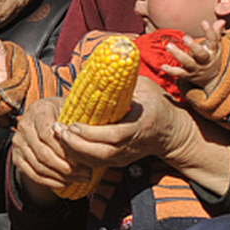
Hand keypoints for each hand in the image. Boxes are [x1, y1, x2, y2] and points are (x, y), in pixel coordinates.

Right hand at [10, 97, 83, 204]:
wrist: (48, 117)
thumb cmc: (67, 115)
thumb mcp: (75, 111)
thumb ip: (79, 123)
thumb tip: (89, 137)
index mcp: (39, 110)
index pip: (48, 135)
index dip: (65, 150)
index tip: (82, 160)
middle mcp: (24, 125)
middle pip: (43, 153)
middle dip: (65, 167)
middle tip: (85, 174)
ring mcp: (18, 142)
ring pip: (38, 165)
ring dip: (59, 176)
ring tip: (78, 179)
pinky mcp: (17, 157)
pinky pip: (32, 174)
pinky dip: (49, 181)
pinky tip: (64, 183)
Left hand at [53, 77, 182, 168]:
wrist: (171, 132)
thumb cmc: (157, 105)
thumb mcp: (147, 88)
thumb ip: (127, 80)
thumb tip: (106, 64)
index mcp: (140, 126)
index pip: (114, 136)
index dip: (91, 133)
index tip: (73, 124)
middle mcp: (133, 146)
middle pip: (101, 154)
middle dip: (76, 144)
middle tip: (58, 130)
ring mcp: (126, 157)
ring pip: (96, 162)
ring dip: (74, 151)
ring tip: (59, 135)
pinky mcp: (119, 162)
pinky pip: (95, 164)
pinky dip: (79, 156)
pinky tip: (67, 143)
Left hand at [157, 22, 223, 90]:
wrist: (212, 80)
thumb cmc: (212, 57)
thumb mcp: (216, 46)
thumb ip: (216, 33)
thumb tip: (221, 21)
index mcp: (213, 51)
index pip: (213, 41)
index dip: (210, 31)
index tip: (204, 22)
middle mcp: (205, 60)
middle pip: (201, 54)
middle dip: (193, 46)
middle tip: (185, 37)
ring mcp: (197, 68)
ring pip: (188, 62)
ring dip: (178, 54)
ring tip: (169, 46)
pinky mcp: (189, 75)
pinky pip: (180, 73)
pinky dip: (172, 71)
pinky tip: (163, 66)